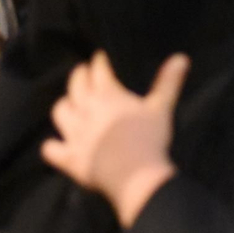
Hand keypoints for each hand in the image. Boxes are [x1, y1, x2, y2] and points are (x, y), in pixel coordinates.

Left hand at [41, 51, 187, 228]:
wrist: (135, 175)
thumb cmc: (150, 139)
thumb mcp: (161, 108)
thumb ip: (168, 82)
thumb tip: (182, 57)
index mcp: (107, 95)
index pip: (99, 70)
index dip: (100, 61)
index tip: (101, 57)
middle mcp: (85, 110)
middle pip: (76, 85)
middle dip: (79, 75)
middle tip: (84, 72)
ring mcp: (74, 134)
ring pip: (60, 111)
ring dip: (65, 105)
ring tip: (70, 103)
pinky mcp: (70, 158)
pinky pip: (51, 149)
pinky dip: (52, 146)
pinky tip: (56, 144)